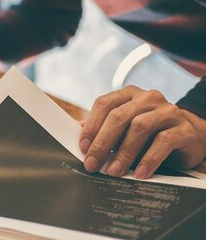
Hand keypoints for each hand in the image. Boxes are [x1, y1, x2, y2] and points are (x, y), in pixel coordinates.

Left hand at [80, 85, 205, 178]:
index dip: (91, 126)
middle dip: (102, 142)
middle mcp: (147, 98)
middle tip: (93, 164)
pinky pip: (163, 142)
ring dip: (123, 152)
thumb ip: (104, 128)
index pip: (104, 104)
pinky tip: (139, 173)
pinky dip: (149, 159)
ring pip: (140, 127)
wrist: (191, 135)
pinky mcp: (184, 128)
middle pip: (119, 116)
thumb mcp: (126, 127)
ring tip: (114, 171)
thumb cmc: (151, 132)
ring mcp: (167, 111)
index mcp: (129, 94)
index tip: (83, 147)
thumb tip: (76, 132)